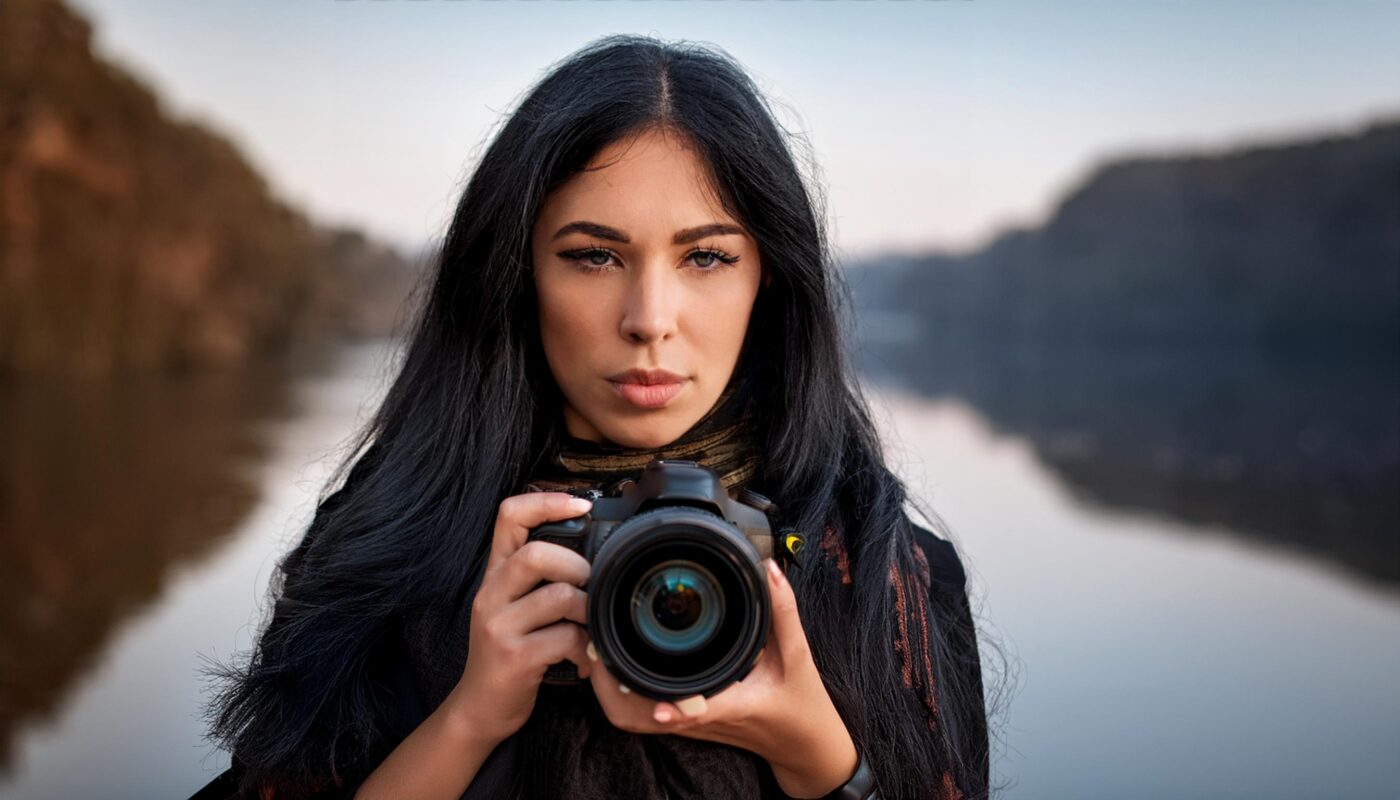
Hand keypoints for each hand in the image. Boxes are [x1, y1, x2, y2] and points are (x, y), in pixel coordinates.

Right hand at [451, 492, 596, 744]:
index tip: (582, 505)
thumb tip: (591, 551)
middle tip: (590, 588)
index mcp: (495, 574)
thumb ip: (539, 577)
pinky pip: (565, 638)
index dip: (547, 501)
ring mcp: (499, 625)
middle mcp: (491, 594)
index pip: (509, 516)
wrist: (480, 707)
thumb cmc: (508, 651)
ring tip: (590, 628)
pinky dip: (585, 649)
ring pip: (560, 596)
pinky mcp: (514, 657)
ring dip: (588, 611)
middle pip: (537, 554)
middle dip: (578, 566)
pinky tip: (584, 661)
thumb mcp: (513, 605)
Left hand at [584, 557, 858, 798]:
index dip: (675, 707)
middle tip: (595, 647)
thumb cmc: (802, 704)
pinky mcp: (687, 722)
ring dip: (611, 690)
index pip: (697, 710)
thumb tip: (769, 569)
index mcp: (734, 705)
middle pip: (643, 718)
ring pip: (636, 719)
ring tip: (597, 650)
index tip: (656, 702)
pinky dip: (623, 692)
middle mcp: (704, 718)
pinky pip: (643, 713)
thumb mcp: (798, 655)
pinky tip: (616, 663)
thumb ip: (783, 611)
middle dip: (612, 687)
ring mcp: (691, 724)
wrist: (802, 746)